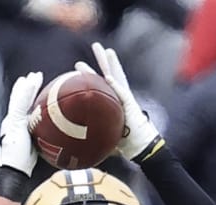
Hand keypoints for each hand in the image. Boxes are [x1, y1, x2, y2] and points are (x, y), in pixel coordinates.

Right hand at [0, 71, 42, 174]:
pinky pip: (20, 103)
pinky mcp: (13, 122)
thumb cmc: (24, 165)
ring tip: (34, 75)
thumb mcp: (37, 149)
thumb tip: (62, 140)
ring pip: (18, 98)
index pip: (23, 109)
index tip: (34, 88)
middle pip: (19, 100)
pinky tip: (31, 82)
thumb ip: (45, 140)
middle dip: (26, 87)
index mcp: (17, 127)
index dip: (28, 98)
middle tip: (34, 77)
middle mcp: (12, 121)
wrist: (13, 170)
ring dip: (27, 85)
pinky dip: (26, 91)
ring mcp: (11, 120)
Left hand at [89, 43, 160, 158]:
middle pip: (110, 74)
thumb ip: (92, 130)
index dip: (92, 74)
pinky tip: (106, 75)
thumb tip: (73, 138)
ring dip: (109, 64)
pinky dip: (114, 85)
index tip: (80, 66)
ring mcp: (126, 99)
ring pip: (116, 77)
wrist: (142, 148)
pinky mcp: (132, 106)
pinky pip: (122, 93)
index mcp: (114, 102)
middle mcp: (120, 97)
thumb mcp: (104, 134)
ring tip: (104, 49)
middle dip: (103, 59)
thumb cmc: (125, 144)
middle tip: (96, 46)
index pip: (102, 84)